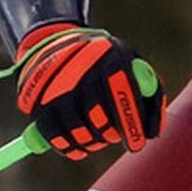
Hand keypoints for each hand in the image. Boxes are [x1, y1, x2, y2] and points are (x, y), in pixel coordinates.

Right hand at [8, 23, 163, 160]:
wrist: (60, 42)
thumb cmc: (107, 61)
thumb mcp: (132, 64)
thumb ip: (150, 95)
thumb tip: (153, 133)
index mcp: (112, 56)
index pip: (124, 97)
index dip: (132, 126)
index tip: (136, 144)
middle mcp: (83, 67)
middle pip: (99, 116)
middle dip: (109, 134)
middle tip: (112, 137)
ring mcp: (57, 83)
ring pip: (77, 129)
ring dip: (90, 142)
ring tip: (96, 140)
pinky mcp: (38, 99)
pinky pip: (54, 134)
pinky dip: (67, 147)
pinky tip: (78, 148)